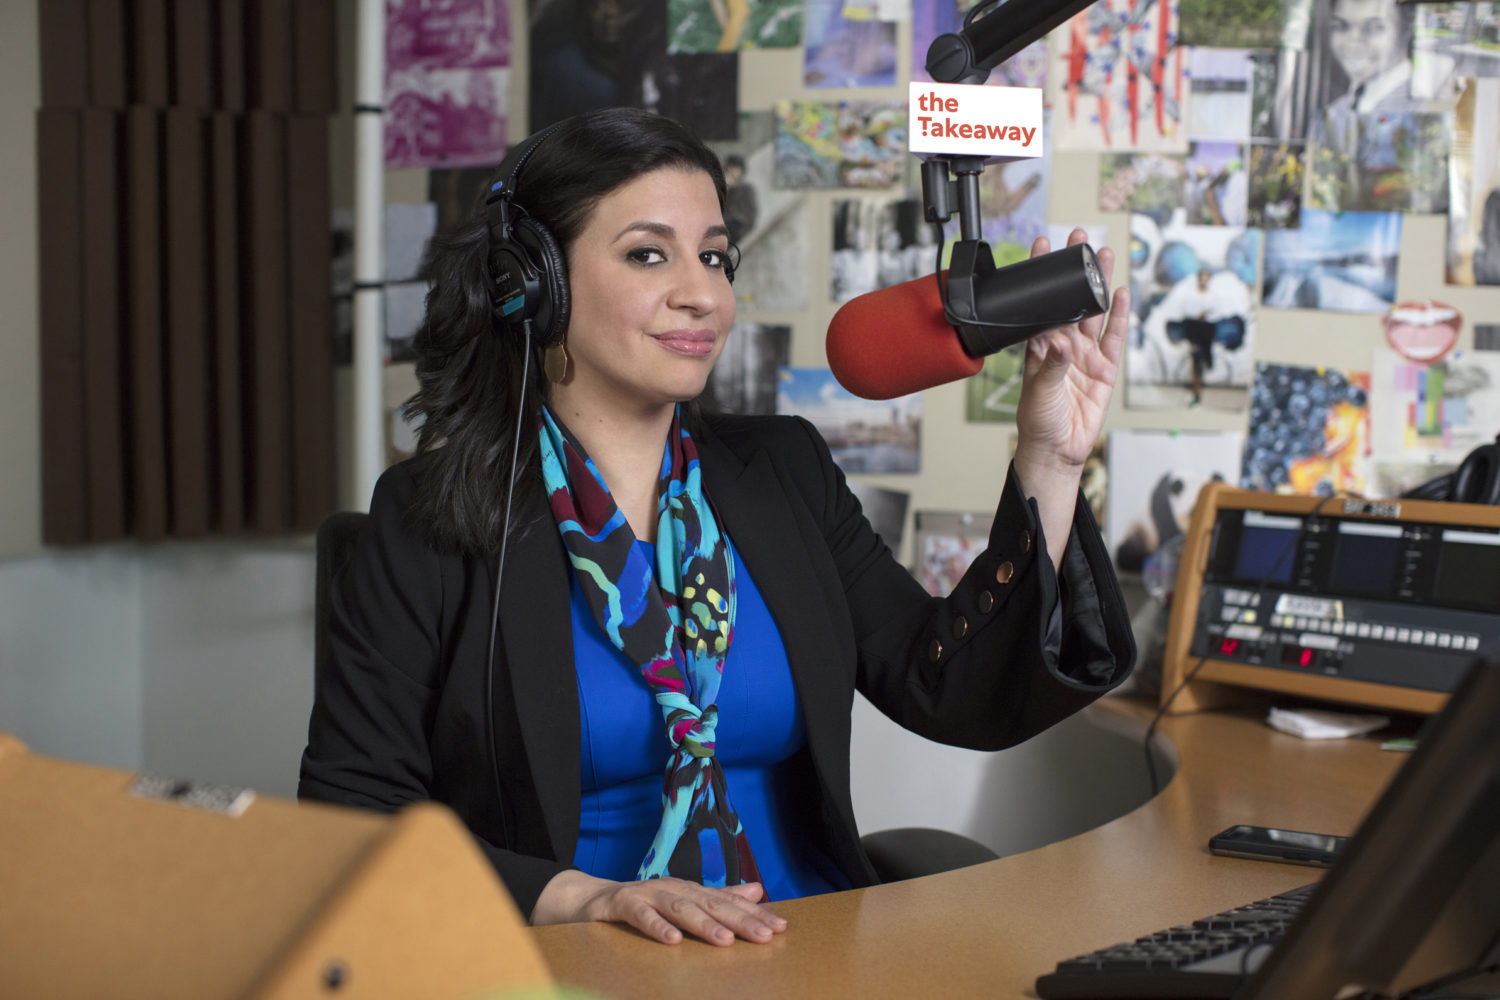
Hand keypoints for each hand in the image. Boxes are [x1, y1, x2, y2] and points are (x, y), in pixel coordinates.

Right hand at [532, 870, 786, 945]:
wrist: (586, 899)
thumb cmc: (640, 903)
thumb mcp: (681, 902)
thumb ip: (718, 897)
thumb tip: (757, 889)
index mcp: (689, 890)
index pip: (727, 902)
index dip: (753, 914)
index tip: (780, 928)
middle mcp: (672, 888)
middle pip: (710, 903)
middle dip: (739, 919)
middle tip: (765, 935)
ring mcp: (646, 894)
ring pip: (679, 908)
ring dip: (703, 923)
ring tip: (725, 939)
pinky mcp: (620, 903)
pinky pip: (639, 914)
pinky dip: (655, 926)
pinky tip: (671, 940)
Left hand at [1013, 228, 1129, 476]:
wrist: (1058, 450)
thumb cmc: (1039, 422)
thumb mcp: (1039, 393)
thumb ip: (1052, 367)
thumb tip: (1061, 343)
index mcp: (1039, 347)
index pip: (1039, 304)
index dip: (1041, 276)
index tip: (1042, 246)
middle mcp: (1062, 345)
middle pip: (1070, 300)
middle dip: (1074, 270)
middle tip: (1079, 239)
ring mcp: (1085, 355)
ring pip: (1094, 312)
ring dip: (1098, 284)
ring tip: (1102, 255)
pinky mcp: (1105, 368)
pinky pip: (1114, 336)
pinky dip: (1119, 315)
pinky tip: (1122, 292)